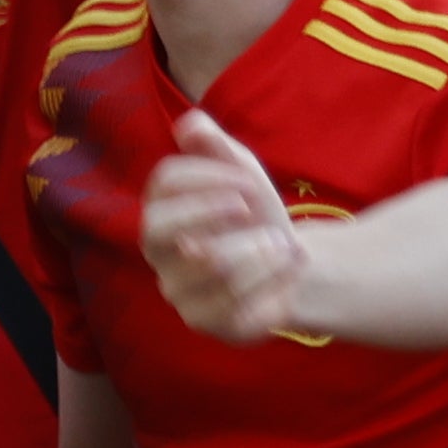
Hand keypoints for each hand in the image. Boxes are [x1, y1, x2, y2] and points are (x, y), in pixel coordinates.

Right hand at [136, 111, 309, 340]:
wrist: (293, 265)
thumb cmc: (258, 216)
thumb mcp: (242, 173)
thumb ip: (215, 146)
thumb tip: (190, 124)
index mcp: (162, 212)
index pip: (162, 184)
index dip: (205, 175)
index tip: (247, 179)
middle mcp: (160, 256)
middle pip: (154, 229)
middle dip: (206, 210)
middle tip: (247, 205)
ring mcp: (180, 293)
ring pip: (208, 265)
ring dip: (257, 248)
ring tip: (282, 244)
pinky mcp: (209, 324)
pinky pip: (235, 303)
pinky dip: (272, 279)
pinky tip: (286, 270)